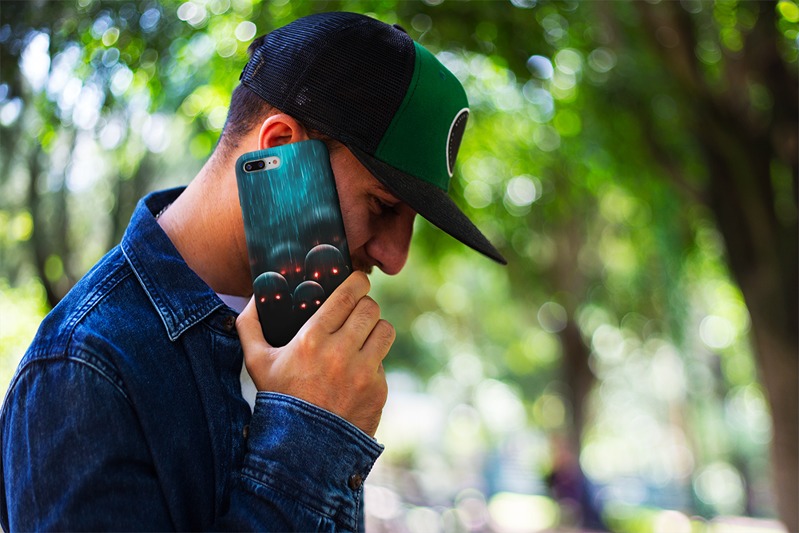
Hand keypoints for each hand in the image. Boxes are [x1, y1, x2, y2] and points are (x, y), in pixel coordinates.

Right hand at [236, 272, 393, 436]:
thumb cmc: (278, 399)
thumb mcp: (256, 362)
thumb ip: (250, 326)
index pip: (348, 295)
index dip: (358, 282)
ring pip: (385, 330)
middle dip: (365, 305)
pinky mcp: (378, 390)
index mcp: (312, 339)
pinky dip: (373, 362)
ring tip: (364, 336)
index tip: (358, 281)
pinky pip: (383, 362)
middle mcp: (341, 352)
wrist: (301, 449)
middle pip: (370, 308)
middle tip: (358, 310)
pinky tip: (357, 371)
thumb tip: (253, 298)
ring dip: (375, 329)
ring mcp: (363, 372)